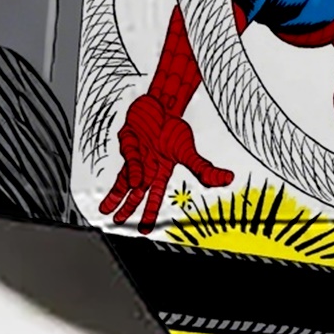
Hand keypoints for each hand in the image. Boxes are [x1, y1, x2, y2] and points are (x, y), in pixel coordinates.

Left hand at [100, 94, 232, 232]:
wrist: (162, 104)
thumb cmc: (174, 128)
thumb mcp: (190, 151)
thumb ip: (204, 169)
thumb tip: (227, 179)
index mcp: (161, 172)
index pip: (154, 196)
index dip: (148, 213)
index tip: (144, 230)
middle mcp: (146, 167)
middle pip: (135, 192)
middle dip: (127, 208)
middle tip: (118, 221)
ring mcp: (135, 155)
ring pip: (123, 178)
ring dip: (116, 194)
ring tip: (107, 209)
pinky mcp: (127, 141)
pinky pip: (130, 155)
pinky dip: (134, 168)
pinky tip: (136, 181)